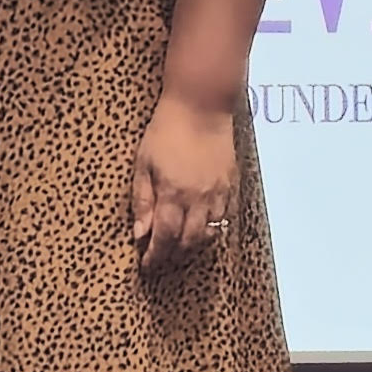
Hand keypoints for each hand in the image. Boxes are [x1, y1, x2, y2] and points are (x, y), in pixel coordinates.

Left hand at [129, 92, 239, 270]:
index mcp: (172, 193)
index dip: (155, 256)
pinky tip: (201, 228)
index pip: (164, 238)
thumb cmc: (165, 130)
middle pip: (188, 242)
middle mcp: (198, 199)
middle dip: (173, 255)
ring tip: (179, 246)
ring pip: (209, 233)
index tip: (147, 266)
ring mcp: (218, 193)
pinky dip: (212, 229)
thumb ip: (142, 200)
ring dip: (192, 245)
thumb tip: (140, 233)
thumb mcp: (143, 163)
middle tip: (161, 259)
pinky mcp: (231, 185)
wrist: (200, 105)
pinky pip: (224, 218)